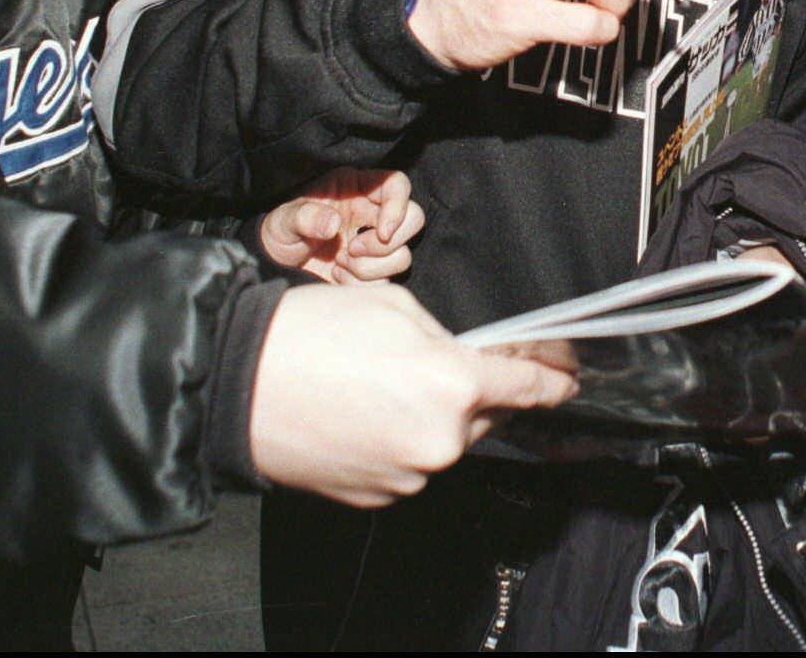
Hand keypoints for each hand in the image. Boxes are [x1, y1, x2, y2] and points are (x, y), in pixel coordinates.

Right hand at [248, 284, 576, 507]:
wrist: (237, 385)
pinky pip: (408, 464)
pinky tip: (362, 414)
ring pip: (443, 441)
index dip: (552, 382)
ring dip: (430, 416)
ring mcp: (409, 475)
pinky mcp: (378, 497)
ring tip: (376, 385)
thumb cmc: (311, 336)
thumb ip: (444, 338)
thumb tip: (463, 359)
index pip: (525, 388)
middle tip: (434, 365)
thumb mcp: (394, 306)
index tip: (568, 381)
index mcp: (453, 384)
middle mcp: (441, 440)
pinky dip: (398, 441)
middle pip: (484, 415)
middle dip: (473, 391)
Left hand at [259, 168, 423, 283]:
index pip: (397, 185)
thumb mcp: (283, 219)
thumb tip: (332, 224)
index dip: (398, 205)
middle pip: (414, 219)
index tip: (382, 231)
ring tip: (340, 264)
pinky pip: (386, 281)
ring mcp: (375, 245)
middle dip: (385, 243)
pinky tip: (338, 277)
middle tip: (353, 250)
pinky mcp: (372, 272)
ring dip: (372, 268)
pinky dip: (362, 284)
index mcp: (357, 188)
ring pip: (402, 256)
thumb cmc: (280, 231)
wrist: (274, 264)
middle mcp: (372, 214)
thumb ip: (303, 216)